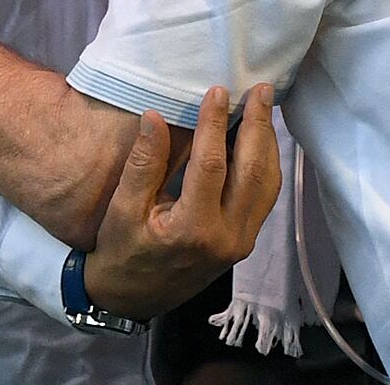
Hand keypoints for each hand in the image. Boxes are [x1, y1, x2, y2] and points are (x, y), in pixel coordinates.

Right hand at [85, 85, 281, 318]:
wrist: (132, 299)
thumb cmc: (121, 252)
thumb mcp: (121, 210)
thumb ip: (143, 165)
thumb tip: (155, 116)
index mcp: (193, 230)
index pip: (212, 165)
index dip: (215, 124)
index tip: (218, 91)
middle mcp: (227, 237)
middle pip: (253, 172)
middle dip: (258, 126)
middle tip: (260, 89)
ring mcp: (241, 241)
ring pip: (266, 185)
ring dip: (268, 143)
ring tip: (264, 107)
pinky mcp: (244, 241)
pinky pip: (264, 198)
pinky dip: (266, 165)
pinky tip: (260, 140)